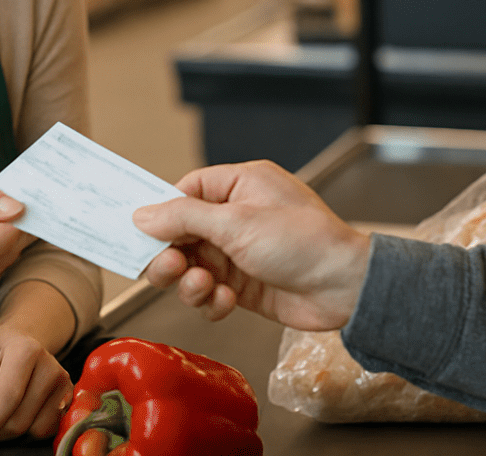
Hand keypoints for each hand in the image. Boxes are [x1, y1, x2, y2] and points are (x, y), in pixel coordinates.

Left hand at [0, 325, 72, 449]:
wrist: (23, 343)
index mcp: (26, 351)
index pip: (8, 396)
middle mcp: (51, 368)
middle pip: (20, 420)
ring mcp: (64, 386)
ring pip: (34, 430)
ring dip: (12, 431)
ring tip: (2, 411)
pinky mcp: (69, 402)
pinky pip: (46, 431)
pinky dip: (29, 430)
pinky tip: (20, 412)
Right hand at [133, 159, 371, 329]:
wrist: (345, 288)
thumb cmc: (305, 242)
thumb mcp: (236, 223)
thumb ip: (184, 217)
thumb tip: (144, 214)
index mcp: (240, 185)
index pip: (186, 191)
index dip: (162, 212)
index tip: (139, 231)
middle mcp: (238, 216)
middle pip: (183, 233)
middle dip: (171, 253)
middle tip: (169, 267)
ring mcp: (241, 252)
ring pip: (192, 266)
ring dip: (191, 281)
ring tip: (205, 285)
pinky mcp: (245, 285)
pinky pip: (210, 291)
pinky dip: (211, 299)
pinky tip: (225, 299)